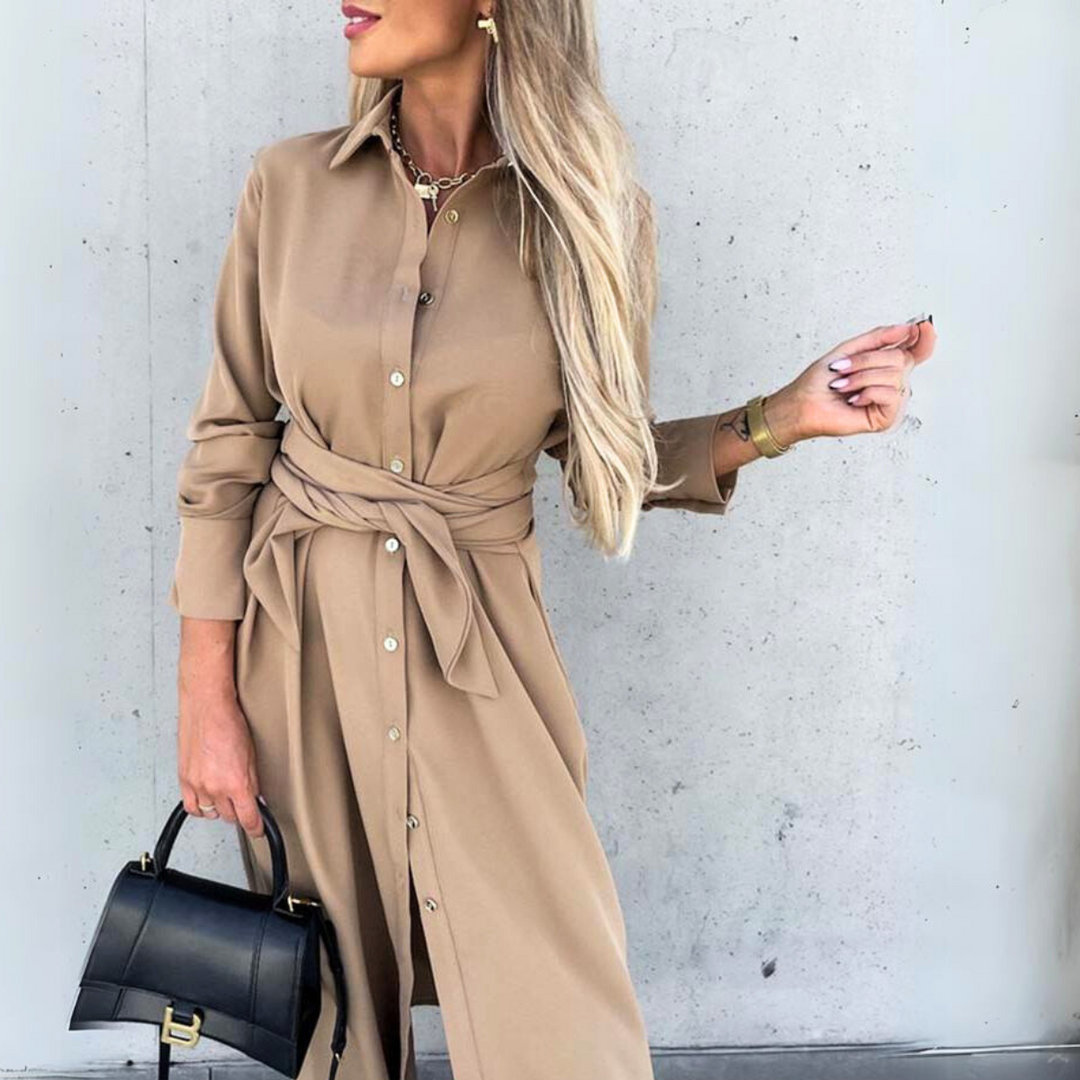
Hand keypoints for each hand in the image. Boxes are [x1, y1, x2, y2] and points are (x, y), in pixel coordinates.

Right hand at [177, 683, 264, 838]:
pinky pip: (191, 807)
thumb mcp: (252, 755)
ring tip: (226, 795)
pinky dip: (200, 807)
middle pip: (229, 817)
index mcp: (236, 783)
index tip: (258, 830)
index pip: (248, 818)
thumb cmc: (229, 723)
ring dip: (220, 808)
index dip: (256, 828)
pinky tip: (207, 799)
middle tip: (244, 803)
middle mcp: (214, 788)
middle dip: (239, 812)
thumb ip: (253, 781)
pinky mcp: (184, 779)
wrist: (207, 707)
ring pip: (210, 813)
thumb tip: (255, 798)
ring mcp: (197, 785)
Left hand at [772, 318, 937, 440]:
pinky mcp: (886, 418)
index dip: (923, 339)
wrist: (803, 403)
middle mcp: (891, 383)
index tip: (923, 326)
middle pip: (901, 358)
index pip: (914, 352)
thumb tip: (907, 328)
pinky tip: (853, 400)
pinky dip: (867, 393)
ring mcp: (890, 401)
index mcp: (884, 366)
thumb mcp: (850, 350)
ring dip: (861, 377)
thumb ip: (879, 338)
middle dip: (867, 360)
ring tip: (843, 385)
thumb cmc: (820, 381)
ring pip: (895, 376)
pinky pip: (891, 395)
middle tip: (843, 369)